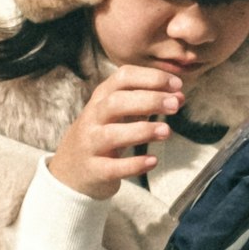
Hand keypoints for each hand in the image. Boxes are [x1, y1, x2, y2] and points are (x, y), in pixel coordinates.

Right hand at [48, 62, 185, 197]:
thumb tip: (179, 96)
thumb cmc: (102, 135)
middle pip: (116, 102)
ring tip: (167, 131)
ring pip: (112, 134)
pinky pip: (113, 167)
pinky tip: (153, 161)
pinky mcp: (94, 170)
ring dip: (142, 130)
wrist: (69, 171)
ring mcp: (90, 144)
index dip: (150, 78)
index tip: (176, 84)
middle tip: (174, 105)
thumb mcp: (119, 114)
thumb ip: (147, 103)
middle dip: (148, 100)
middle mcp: (93, 118)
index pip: (123, 78)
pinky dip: (134, 165)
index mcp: (101, 98)